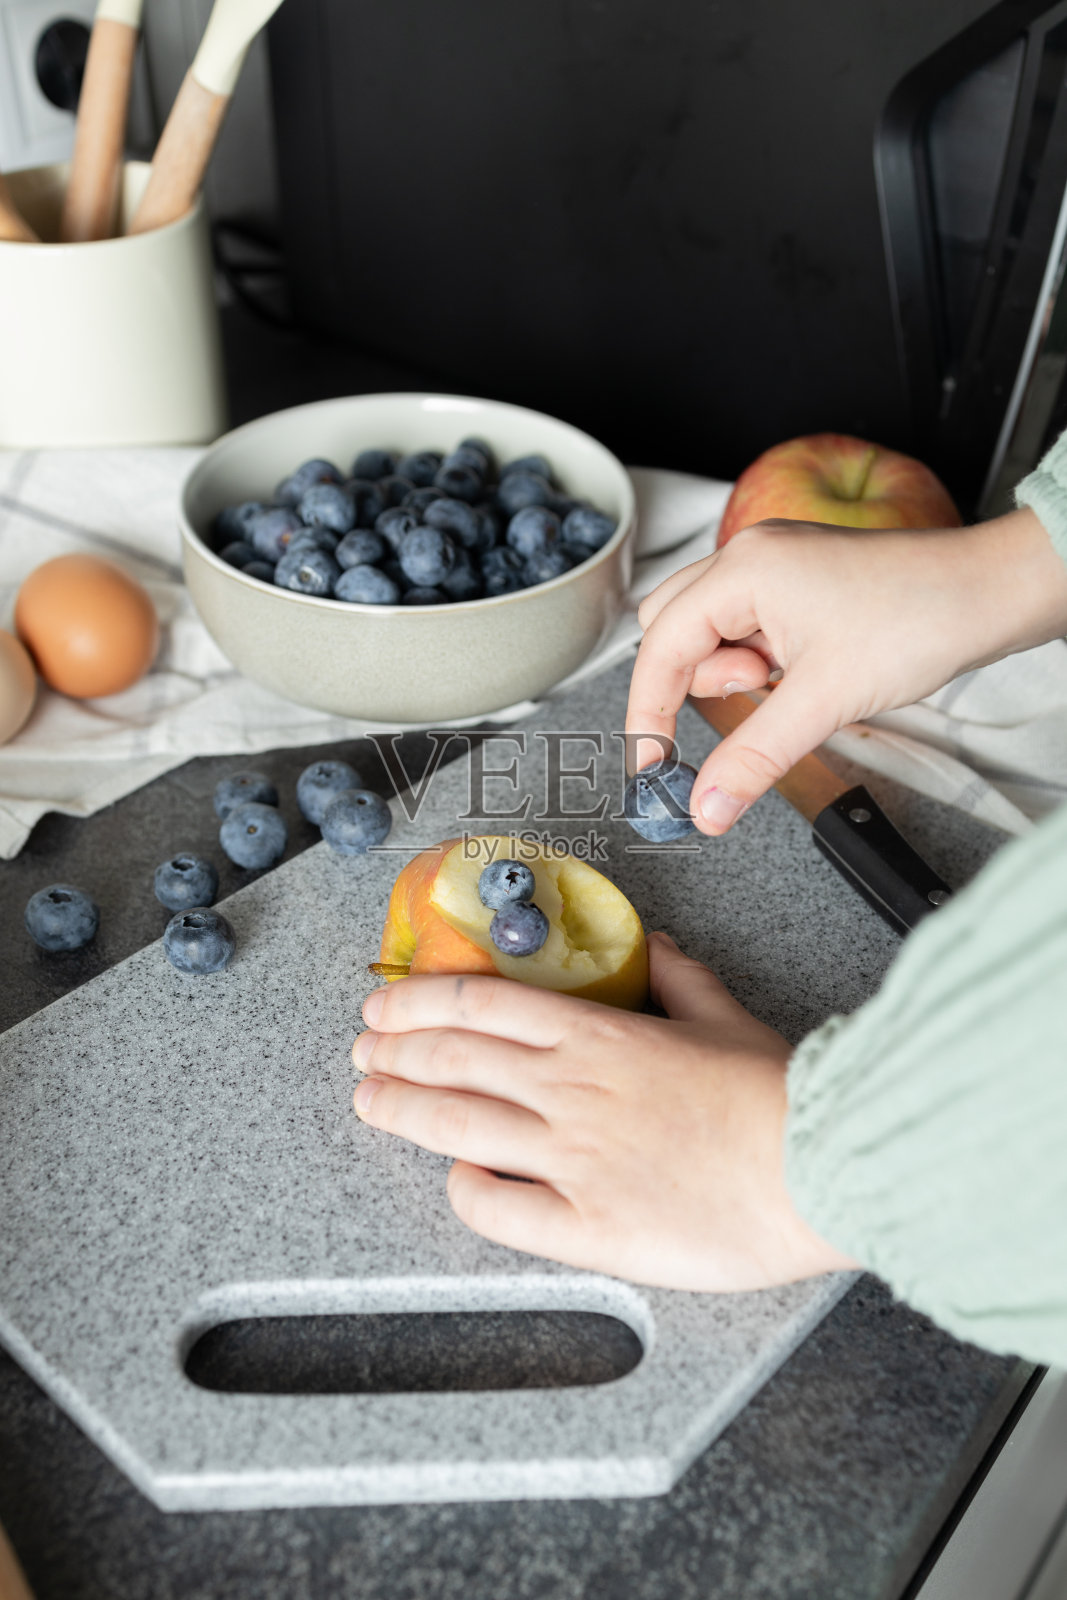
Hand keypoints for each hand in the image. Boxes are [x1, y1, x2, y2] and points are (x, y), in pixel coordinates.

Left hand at [351, 933, 854, 1291]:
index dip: (419, 1000)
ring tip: (369, 1100)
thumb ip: (678, 976)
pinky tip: (454, 1178)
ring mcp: (570, 1158)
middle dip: (392, 1050)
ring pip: (456, 1124)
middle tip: (363, 1048)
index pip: (480, 1004)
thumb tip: (652, 943)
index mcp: (599, 1034)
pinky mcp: (587, 1226)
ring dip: (400, 1108)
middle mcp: (570, 1090)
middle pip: (451, 1059)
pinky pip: (499, 1209)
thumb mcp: (726, 1014)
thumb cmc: (781, 1097)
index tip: (387, 1002)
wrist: (821, 1168)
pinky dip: (464, 1189)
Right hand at [626, 507, 1066, 834]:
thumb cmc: (920, 621)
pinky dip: (759, 661)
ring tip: (787, 684)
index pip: (661, 647)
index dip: (649, 713)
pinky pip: (748, 627)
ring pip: (710, 630)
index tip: (654, 767)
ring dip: (732, 672)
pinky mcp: (799, 583)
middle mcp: (750, 558)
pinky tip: (800, 674)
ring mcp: (775, 566)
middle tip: (745, 706)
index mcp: (743, 570)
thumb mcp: (823, 702)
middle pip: (672, 630)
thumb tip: (705, 806)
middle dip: (693, 682)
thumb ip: (753, 758)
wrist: (990, 595)